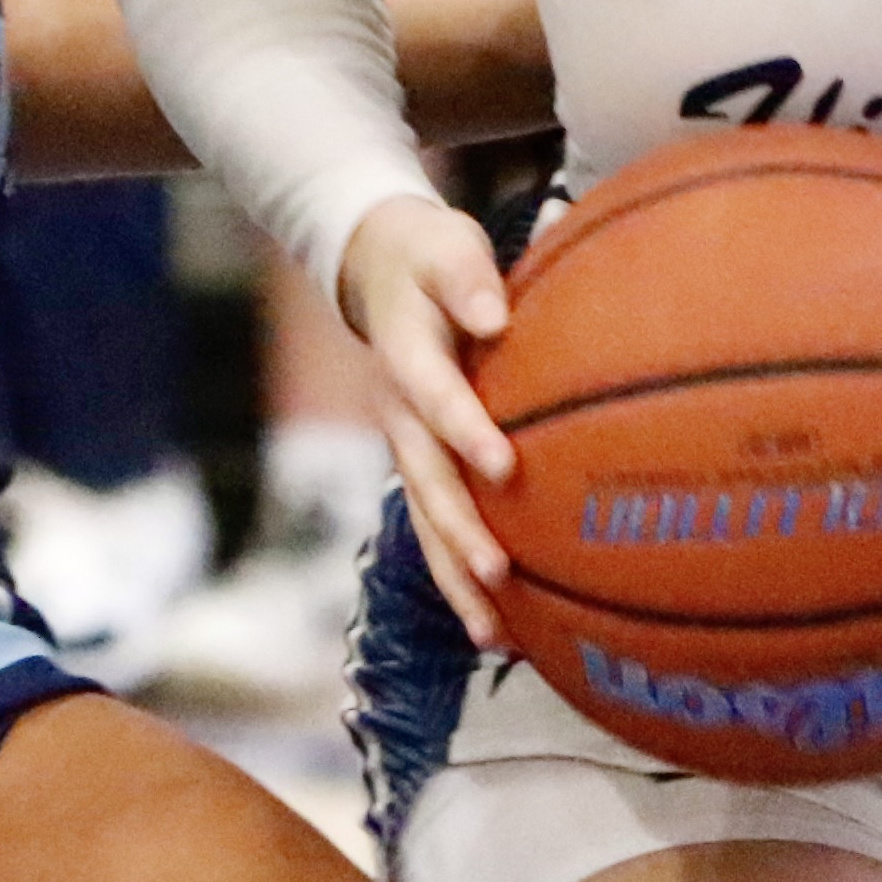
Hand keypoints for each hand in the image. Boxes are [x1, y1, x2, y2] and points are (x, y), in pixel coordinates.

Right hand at [338, 192, 522, 645]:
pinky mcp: (419, 466)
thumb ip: (467, 278)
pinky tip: (499, 626)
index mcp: (407, 357)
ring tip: (493, 635)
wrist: (377, 269)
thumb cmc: (429, 256)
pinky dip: (460, 575)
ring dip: (456, 579)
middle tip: (498, 576)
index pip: (436, 399)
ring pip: (426, 523)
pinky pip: (436, 527)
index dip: (465, 430)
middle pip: (426, 484)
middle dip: (460, 533)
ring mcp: (405, 447)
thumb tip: (494, 317)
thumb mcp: (445, 245)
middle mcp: (399, 414)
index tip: (503, 467)